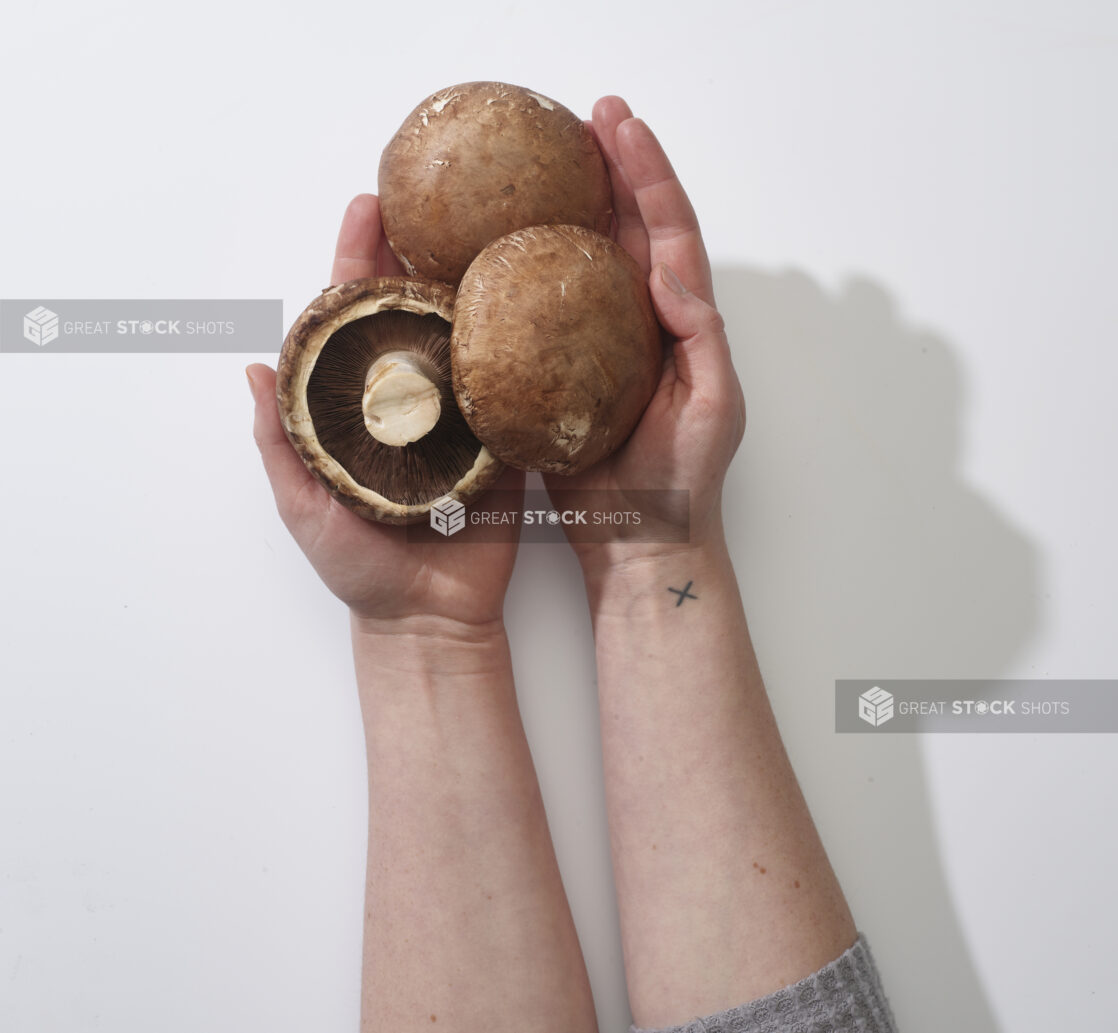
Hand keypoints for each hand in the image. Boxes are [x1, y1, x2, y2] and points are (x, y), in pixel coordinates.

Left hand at [249, 194, 524, 630]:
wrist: (431, 621)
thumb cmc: (360, 570)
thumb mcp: (303, 507)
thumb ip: (278, 443)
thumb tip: (252, 369)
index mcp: (358, 407)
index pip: (354, 319)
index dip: (356, 261)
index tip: (366, 206)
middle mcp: (413, 399)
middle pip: (418, 309)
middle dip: (425, 249)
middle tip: (442, 194)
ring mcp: (465, 415)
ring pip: (472, 334)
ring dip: (480, 280)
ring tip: (496, 224)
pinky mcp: (509, 440)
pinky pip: (521, 384)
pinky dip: (528, 341)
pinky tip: (539, 296)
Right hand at [544, 98, 745, 569]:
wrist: (641, 537)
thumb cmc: (684, 479)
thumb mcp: (715, 405)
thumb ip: (700, 335)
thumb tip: (666, 271)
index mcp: (681, 320)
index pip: (668, 230)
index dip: (648, 173)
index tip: (622, 125)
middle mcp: (639, 320)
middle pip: (624, 227)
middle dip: (608, 168)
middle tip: (581, 119)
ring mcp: (596, 343)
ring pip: (580, 260)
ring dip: (565, 207)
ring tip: (539, 161)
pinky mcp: (558, 370)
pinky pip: (537, 309)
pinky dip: (523, 270)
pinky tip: (497, 244)